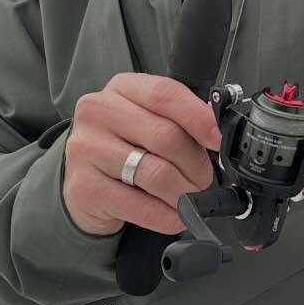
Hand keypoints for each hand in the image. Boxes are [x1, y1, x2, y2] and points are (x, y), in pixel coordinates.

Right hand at [63, 73, 220, 237]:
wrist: (85, 182)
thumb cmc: (127, 147)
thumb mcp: (150, 121)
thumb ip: (181, 120)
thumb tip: (218, 133)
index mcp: (122, 88)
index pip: (165, 94)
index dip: (199, 118)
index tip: (219, 141)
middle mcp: (98, 112)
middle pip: (166, 136)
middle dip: (196, 164)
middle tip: (203, 179)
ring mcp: (86, 149)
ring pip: (156, 173)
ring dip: (184, 193)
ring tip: (188, 198)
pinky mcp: (84, 187)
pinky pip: (141, 207)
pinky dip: (167, 216)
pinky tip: (174, 215)